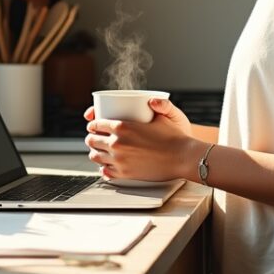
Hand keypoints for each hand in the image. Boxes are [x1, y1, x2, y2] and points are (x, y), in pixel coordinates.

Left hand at [83, 99, 200, 181]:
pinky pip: (105, 172)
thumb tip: (151, 99)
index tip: (95, 125)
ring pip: (95, 157)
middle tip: (95, 138)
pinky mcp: (124, 174)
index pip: (96, 124)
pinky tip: (107, 165)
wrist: (182, 157)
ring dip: (95, 153)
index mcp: (122, 127)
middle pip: (92, 140)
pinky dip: (103, 168)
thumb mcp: (163, 116)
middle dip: (91, 138)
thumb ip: (156, 105)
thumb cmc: (174, 137)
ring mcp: (119, 160)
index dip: (93, 124)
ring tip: (99, 151)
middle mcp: (117, 144)